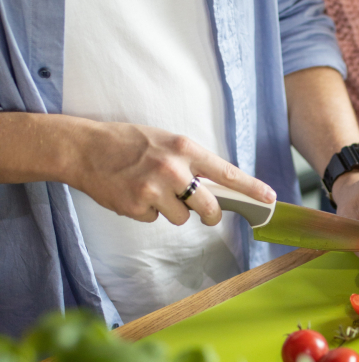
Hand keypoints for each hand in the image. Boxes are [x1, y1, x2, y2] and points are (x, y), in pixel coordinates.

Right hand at [65, 121, 275, 226]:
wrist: (85, 148)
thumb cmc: (129, 143)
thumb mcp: (166, 142)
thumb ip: (192, 162)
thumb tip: (219, 188)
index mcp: (184, 148)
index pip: (227, 173)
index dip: (251, 189)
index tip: (269, 199)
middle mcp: (172, 169)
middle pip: (209, 208)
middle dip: (210, 215)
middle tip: (205, 213)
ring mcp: (154, 190)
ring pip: (182, 218)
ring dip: (172, 211)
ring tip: (152, 190)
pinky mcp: (137, 207)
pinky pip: (156, 220)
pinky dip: (148, 212)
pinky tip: (134, 194)